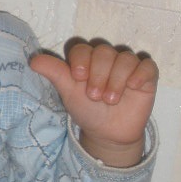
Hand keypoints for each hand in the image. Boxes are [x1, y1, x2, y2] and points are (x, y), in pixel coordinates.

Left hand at [30, 41, 157, 167]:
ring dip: (116, 79)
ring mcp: (128, 65)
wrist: (108, 132)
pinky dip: (140, 74)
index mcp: (86, 59)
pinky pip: (147, 66)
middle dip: (98, 74)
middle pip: (104, 52)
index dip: (81, 61)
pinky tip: (133, 87)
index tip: (78, 78)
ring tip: (110, 99)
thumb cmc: (87, 109)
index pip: (83, 48)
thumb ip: (54, 73)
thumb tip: (33, 60)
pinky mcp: (146, 75)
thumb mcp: (69, 92)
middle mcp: (107, 58)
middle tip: (95, 96)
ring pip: (125, 58)